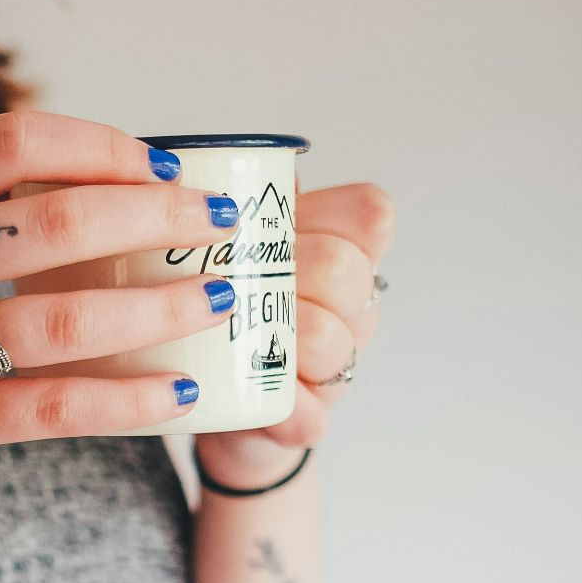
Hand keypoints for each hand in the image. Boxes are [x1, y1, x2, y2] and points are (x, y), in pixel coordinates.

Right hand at [0, 112, 242, 529]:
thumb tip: (89, 176)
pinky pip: (55, 405)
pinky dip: (128, 400)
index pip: (11, 142)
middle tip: (215, 224)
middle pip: (57, 220)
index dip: (102, 146)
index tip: (162, 166)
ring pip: (70, 315)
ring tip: (220, 295)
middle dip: (157, 217)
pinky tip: (177, 391)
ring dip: (163, 304)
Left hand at [195, 183, 396, 486]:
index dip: (327, 216)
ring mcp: (336, 367)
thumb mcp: (232, 246)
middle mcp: (352, 308)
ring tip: (233, 334)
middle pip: (342, 269)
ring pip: (329, 339)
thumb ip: (236, 203)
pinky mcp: (309, 420)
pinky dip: (283, 405)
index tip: (274, 227)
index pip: (369, 214)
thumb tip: (216, 162)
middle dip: (285, 272)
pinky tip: (259, 400)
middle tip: (233, 281)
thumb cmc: (226, 306)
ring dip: (280, 336)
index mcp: (341, 253)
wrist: (212, 400)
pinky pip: (311, 412)